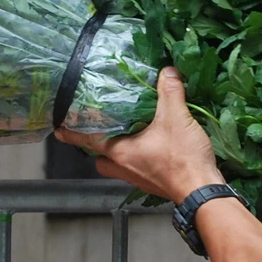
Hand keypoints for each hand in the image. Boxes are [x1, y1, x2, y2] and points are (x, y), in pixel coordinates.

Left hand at [55, 67, 223, 202]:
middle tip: (103, 129)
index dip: (70, 133)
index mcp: (120, 152)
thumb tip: (167, 71)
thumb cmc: (183, 158)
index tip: (58, 127)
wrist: (203, 191)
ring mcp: (137, 178)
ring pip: (117, 165)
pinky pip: (135, 169)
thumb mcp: (177, 118)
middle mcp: (124, 167)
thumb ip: (170, 91)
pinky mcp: (151, 183)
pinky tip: (153, 145)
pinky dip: (139, 158)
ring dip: (119, 152)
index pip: (86, 140)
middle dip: (98, 146)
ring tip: (130, 134)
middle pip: (99, 158)